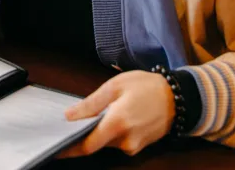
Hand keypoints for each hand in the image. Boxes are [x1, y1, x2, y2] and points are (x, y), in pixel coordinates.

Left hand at [60, 71, 174, 157]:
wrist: (179, 97)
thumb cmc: (147, 87)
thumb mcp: (115, 86)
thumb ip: (90, 103)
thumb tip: (69, 116)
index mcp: (117, 124)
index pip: (87, 145)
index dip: (69, 148)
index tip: (55, 144)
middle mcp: (125, 141)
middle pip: (95, 144)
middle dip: (81, 136)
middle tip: (69, 124)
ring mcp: (134, 146)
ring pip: (106, 143)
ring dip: (97, 133)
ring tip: (91, 116)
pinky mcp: (139, 146)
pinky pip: (118, 142)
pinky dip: (110, 133)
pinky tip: (110, 119)